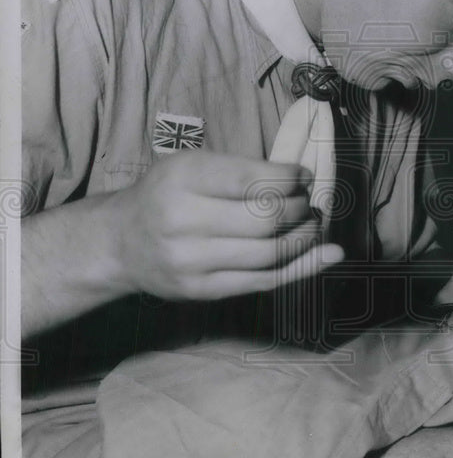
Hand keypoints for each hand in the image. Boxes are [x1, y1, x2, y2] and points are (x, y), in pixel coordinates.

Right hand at [112, 150, 343, 299]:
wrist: (120, 242)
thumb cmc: (167, 195)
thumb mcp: (192, 166)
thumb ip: (241, 171)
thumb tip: (306, 180)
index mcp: (182, 178)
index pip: (253, 179)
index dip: (292, 179)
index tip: (305, 177)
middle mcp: (182, 219)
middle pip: (267, 217)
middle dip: (300, 208)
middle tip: (308, 203)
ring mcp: (190, 261)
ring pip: (270, 253)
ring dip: (304, 237)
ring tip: (311, 225)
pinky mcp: (201, 291)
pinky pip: (264, 282)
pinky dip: (303, 268)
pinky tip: (326, 256)